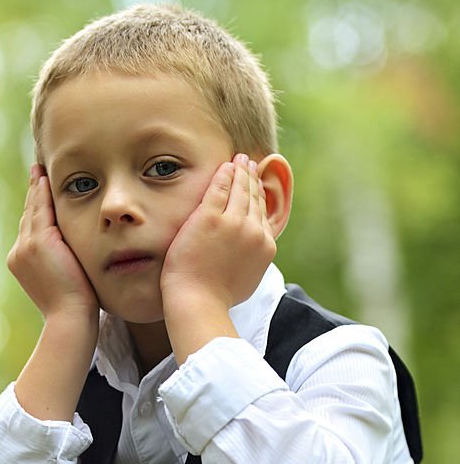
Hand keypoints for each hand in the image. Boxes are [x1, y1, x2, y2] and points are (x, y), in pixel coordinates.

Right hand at [7, 164, 99, 323]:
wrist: (70, 318)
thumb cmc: (75, 308)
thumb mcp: (65, 281)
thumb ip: (63, 262)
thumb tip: (72, 254)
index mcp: (23, 262)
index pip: (30, 228)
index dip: (35, 209)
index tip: (40, 192)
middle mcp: (19, 252)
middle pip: (28, 215)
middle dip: (34, 193)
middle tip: (38, 171)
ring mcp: (26, 246)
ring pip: (33, 209)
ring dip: (37, 187)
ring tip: (41, 169)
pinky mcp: (39, 241)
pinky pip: (41, 208)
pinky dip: (43, 192)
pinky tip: (48, 176)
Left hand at [160, 154, 276, 314]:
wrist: (199, 302)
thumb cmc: (216, 297)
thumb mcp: (248, 279)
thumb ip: (255, 261)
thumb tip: (256, 256)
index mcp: (265, 246)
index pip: (263, 214)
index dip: (260, 197)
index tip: (256, 186)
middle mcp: (254, 231)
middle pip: (255, 198)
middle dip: (253, 178)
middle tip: (250, 164)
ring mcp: (232, 223)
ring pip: (240, 189)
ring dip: (241, 171)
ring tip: (239, 160)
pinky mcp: (209, 218)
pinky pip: (220, 187)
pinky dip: (225, 174)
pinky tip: (225, 165)